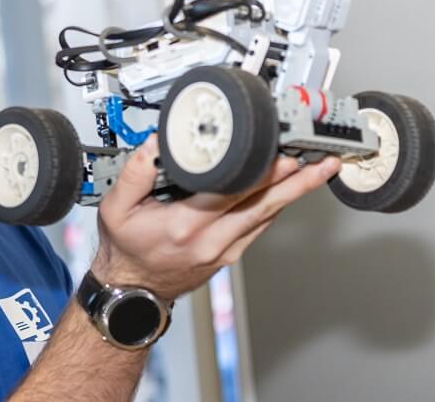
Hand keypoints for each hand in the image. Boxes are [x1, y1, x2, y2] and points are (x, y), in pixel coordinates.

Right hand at [91, 133, 341, 299]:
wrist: (133, 291)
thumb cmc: (126, 250)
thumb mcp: (115, 209)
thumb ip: (134, 173)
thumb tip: (155, 143)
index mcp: (184, 225)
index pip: (231, 193)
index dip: (260, 173)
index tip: (282, 155)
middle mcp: (210, 239)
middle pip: (262, 206)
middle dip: (295, 181)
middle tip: (320, 162)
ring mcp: (224, 250)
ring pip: (266, 216)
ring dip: (294, 192)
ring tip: (317, 169)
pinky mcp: (230, 254)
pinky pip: (259, 226)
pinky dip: (277, 205)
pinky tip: (290, 190)